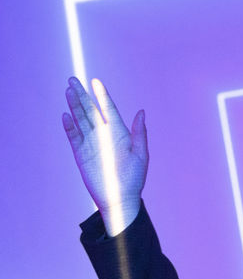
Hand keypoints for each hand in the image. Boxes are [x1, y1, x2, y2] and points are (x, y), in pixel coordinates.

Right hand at [63, 76, 147, 233]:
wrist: (120, 199)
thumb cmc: (134, 179)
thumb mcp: (141, 155)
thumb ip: (139, 133)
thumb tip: (141, 111)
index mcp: (119, 132)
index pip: (108, 108)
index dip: (102, 95)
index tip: (95, 81)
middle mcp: (103, 134)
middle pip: (90, 110)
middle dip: (82, 95)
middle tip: (73, 79)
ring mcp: (91, 143)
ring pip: (80, 120)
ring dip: (74, 105)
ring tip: (68, 90)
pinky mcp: (81, 153)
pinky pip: (73, 137)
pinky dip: (69, 126)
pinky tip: (66, 115)